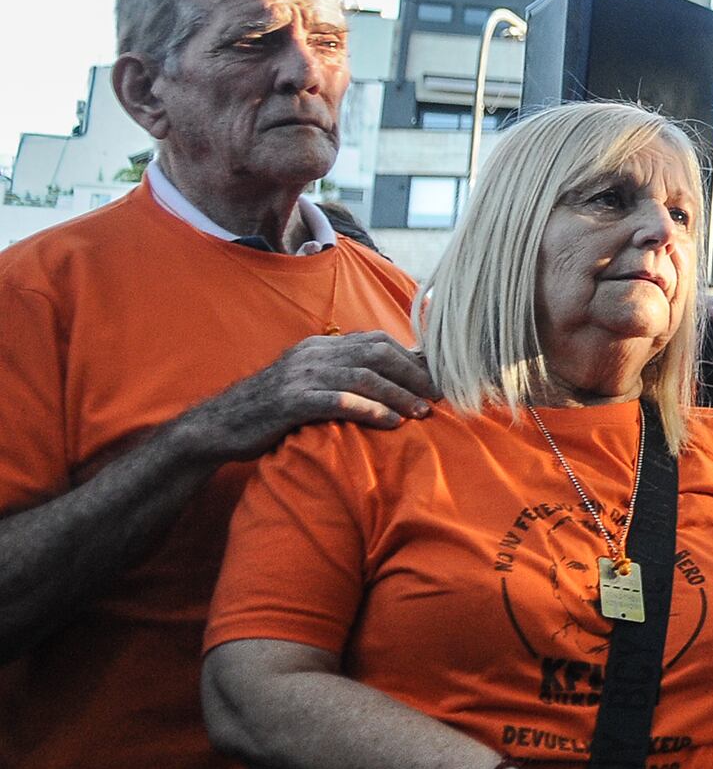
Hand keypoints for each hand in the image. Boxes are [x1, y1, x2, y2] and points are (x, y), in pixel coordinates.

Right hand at [178, 332, 433, 461]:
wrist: (218, 427)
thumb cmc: (271, 411)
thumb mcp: (309, 385)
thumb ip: (343, 377)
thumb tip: (392, 382)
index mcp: (320, 346)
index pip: (377, 342)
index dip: (412, 359)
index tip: (437, 377)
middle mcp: (313, 354)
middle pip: (377, 354)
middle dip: (413, 375)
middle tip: (438, 396)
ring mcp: (300, 376)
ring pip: (363, 376)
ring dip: (398, 394)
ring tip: (422, 412)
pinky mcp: (290, 402)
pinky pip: (338, 401)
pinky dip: (369, 410)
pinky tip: (391, 423)